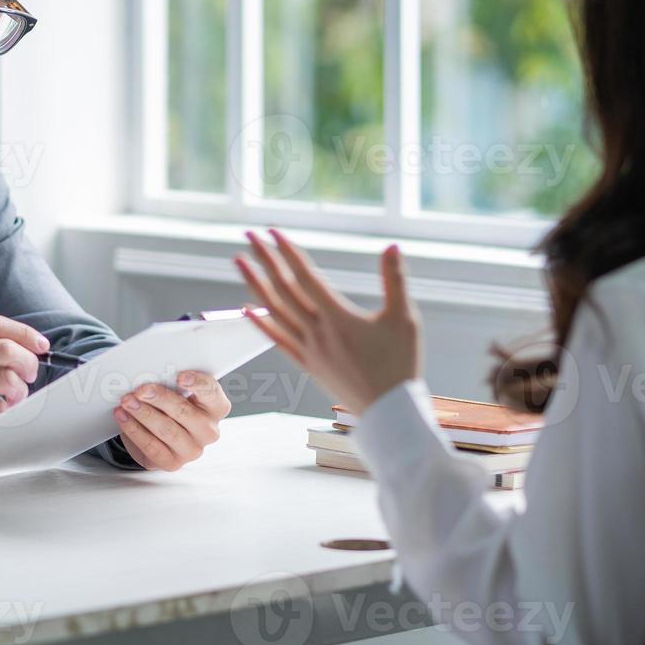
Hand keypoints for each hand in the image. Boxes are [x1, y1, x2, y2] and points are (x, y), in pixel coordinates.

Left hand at [113, 371, 231, 470]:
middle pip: (185, 412)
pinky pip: (152, 447)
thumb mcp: (175, 391)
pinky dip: (134, 430)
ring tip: (127, 402)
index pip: (212, 393)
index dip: (197, 384)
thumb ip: (170, 382)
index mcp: (216, 407)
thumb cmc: (170, 405)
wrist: (160, 434)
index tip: (180, 376)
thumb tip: (149, 374)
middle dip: (160, 399)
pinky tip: (123, 417)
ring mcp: (192, 450)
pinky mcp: (172, 463)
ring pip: (168, 431)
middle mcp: (208, 431)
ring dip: (144, 414)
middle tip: (140, 390)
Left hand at [234, 229, 420, 413]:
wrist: (389, 413)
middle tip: (249, 235)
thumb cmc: (401, 365)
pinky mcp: (308, 365)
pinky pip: (278, 340)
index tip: (273, 232)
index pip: (306, 277)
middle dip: (265, 260)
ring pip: (275, 311)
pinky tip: (246, 309)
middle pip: (284, 289)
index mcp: (338, 318)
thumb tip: (393, 246)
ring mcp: (309, 350)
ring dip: (255, 284)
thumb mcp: (405, 318)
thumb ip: (395, 280)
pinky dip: (261, 323)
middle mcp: (317, 332)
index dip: (288, 252)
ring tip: (240, 262)